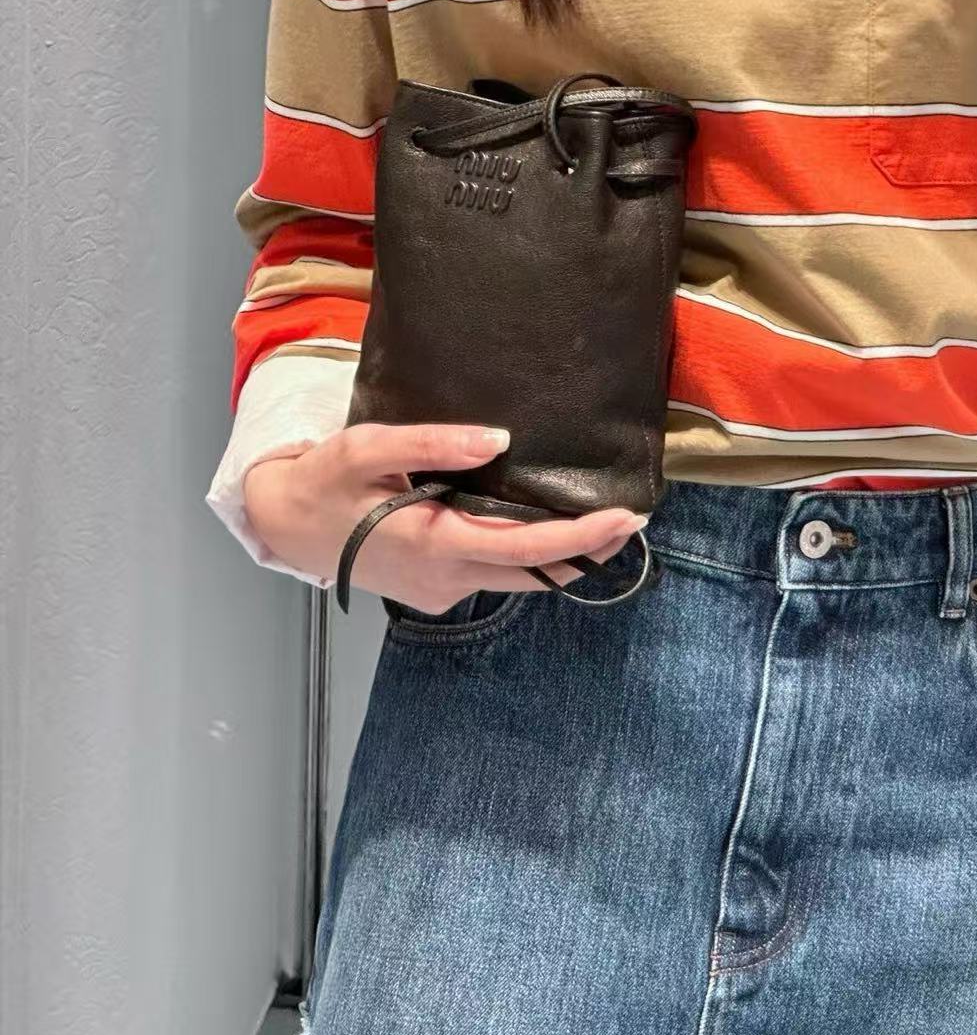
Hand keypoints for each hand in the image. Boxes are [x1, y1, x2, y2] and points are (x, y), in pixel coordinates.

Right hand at [242, 421, 647, 610]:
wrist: (285, 526)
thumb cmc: (325, 481)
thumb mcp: (369, 447)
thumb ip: (435, 441)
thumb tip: (499, 441)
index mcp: (434, 545)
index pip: (527, 550)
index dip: (581, 538)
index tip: (625, 519)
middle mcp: (445, 581)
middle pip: (535, 573)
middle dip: (588, 550)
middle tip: (632, 519)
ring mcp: (441, 593)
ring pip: (515, 578)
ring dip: (558, 555)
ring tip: (598, 520)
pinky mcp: (436, 593)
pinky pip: (491, 574)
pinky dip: (521, 556)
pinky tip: (534, 526)